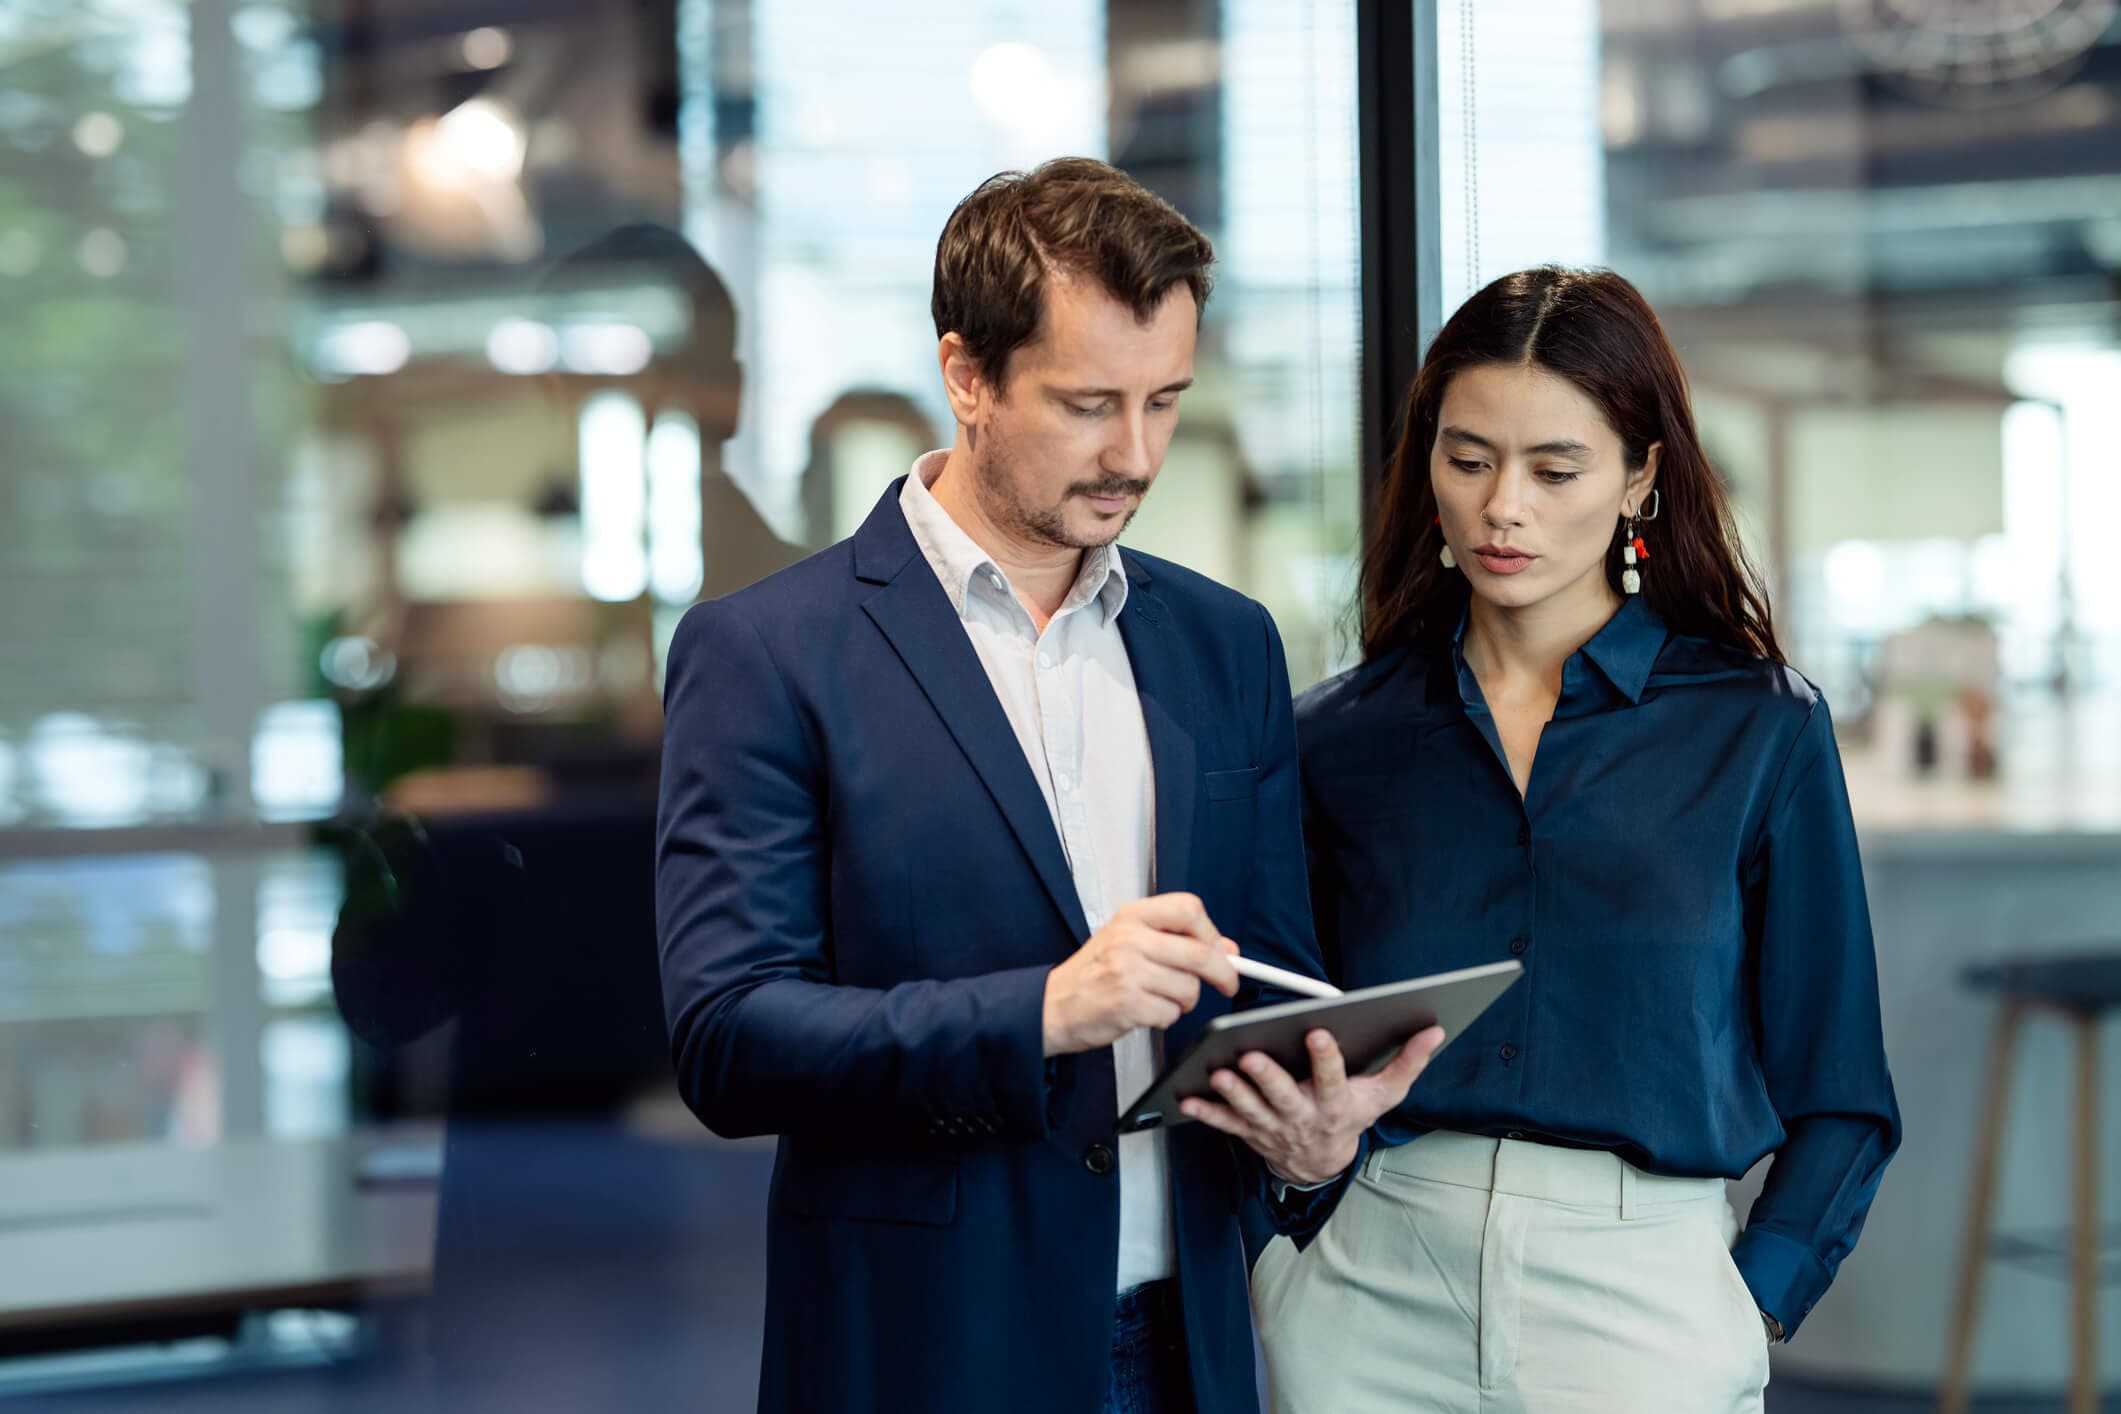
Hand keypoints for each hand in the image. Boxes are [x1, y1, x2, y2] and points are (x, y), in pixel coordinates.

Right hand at [1042, 893, 1239, 1056]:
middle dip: (1223, 973)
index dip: (1212, 932)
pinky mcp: (1128, 1003)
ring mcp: (1128, 971)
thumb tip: (1227, 949)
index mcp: (1132, 916)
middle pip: (1200, 953)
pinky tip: (1146, 1011)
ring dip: (1185, 1000)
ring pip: (1189, 988)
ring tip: (1162, 997)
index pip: (1189, 909)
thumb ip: (1178, 940)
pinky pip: (1171, 1013)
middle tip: (1228, 982)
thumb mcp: (1131, 942)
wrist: (1053, 1005)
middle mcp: (1130, 939)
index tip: (1220, 949)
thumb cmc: (1093, 973)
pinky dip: (1166, 1017)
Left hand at [1181, 1025, 1445, 1184]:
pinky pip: (1226, 1124)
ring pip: (1251, 1111)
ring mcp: (1273, 1128)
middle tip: (1252, 1055)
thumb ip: (1407, 1062)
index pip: (1333, 1080)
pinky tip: (1187, 1099)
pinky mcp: (1250, 1132)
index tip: (1319, 1032)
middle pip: (1285, 1097)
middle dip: (1269, 1078)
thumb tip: (1434, 1030)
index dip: (1327, 1059)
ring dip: (1234, 1093)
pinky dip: (1206, 1113)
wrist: (1321, 1163)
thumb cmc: (1351, 1116)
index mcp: (1337, 1105)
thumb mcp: (1384, 1095)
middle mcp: (1303, 1118)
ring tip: (1220, 1072)